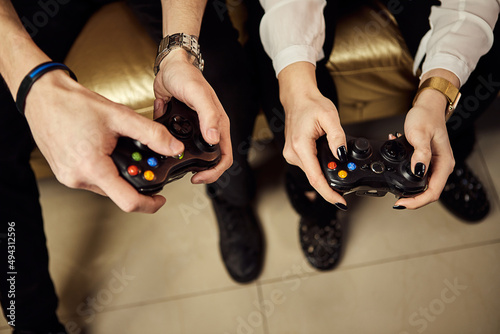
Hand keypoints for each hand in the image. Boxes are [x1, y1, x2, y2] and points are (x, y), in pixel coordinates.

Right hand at [24, 71, 183, 212]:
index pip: (128, 201)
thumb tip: (174, 148)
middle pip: (118, 192)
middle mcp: (78, 178)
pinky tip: (104, 149)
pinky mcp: (64, 173)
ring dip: (118, 172)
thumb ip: (151, 134)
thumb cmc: (73, 104)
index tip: (160, 199)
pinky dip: (104, 168)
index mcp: (92, 168)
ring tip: (118, 148)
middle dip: (134, 178)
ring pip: (106, 185)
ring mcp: (69, 178)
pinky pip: (92, 179)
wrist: (42, 96)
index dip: (149, 204)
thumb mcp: (120, 116)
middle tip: (139, 158)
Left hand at [153, 49, 231, 184]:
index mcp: (218, 124)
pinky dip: (176, 152)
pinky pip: (182, 145)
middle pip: (213, 159)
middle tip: (191, 177)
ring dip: (190, 164)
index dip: (215, 170)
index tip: (200, 176)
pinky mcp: (182, 127)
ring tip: (179, 168)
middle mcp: (209, 129)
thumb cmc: (187, 75)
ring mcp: (196, 130)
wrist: (170, 66)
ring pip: (197, 154)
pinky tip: (167, 153)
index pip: (225, 155)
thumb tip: (213, 138)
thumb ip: (208, 115)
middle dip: (205, 172)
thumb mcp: (198, 94)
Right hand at [278, 63, 346, 207]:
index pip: (316, 178)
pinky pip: (310, 166)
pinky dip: (320, 167)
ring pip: (312, 172)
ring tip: (337, 161)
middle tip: (346, 185)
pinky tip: (327, 159)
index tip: (340, 202)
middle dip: (331, 183)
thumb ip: (338, 137)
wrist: (297, 98)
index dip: (329, 193)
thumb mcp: (330, 116)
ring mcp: (292, 155)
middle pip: (315, 177)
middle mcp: (293, 153)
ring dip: (326, 172)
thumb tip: (342, 155)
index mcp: (301, 146)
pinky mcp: (294, 154)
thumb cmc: (310, 104)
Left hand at [393, 92, 454, 208]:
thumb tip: (418, 172)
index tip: (402, 203)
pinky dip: (406, 176)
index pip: (433, 192)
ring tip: (394, 188)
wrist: (427, 106)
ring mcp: (434, 165)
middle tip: (395, 200)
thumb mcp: (420, 134)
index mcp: (444, 163)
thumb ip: (420, 153)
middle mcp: (441, 167)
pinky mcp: (427, 162)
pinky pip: (417, 175)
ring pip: (422, 186)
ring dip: (407, 188)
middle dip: (411, 199)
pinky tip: (395, 171)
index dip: (417, 201)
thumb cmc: (426, 117)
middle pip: (428, 192)